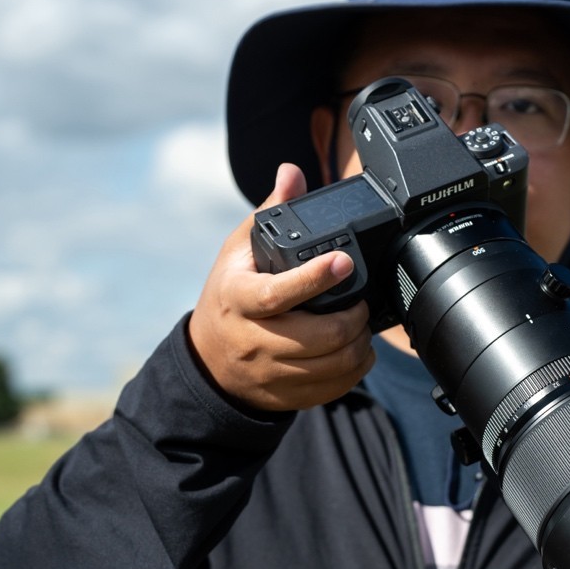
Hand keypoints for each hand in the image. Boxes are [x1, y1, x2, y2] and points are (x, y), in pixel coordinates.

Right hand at [188, 163, 375, 410]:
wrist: (208, 360)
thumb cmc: (228, 297)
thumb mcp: (237, 252)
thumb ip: (269, 213)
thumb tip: (292, 173)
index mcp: (238, 299)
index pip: (279, 293)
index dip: (315, 278)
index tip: (343, 261)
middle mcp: (253, 339)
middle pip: (318, 337)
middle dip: (352, 319)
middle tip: (360, 303)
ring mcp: (270, 372)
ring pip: (331, 366)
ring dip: (358, 345)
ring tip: (361, 326)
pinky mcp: (285, 395)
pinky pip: (332, 388)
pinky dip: (354, 370)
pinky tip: (357, 352)